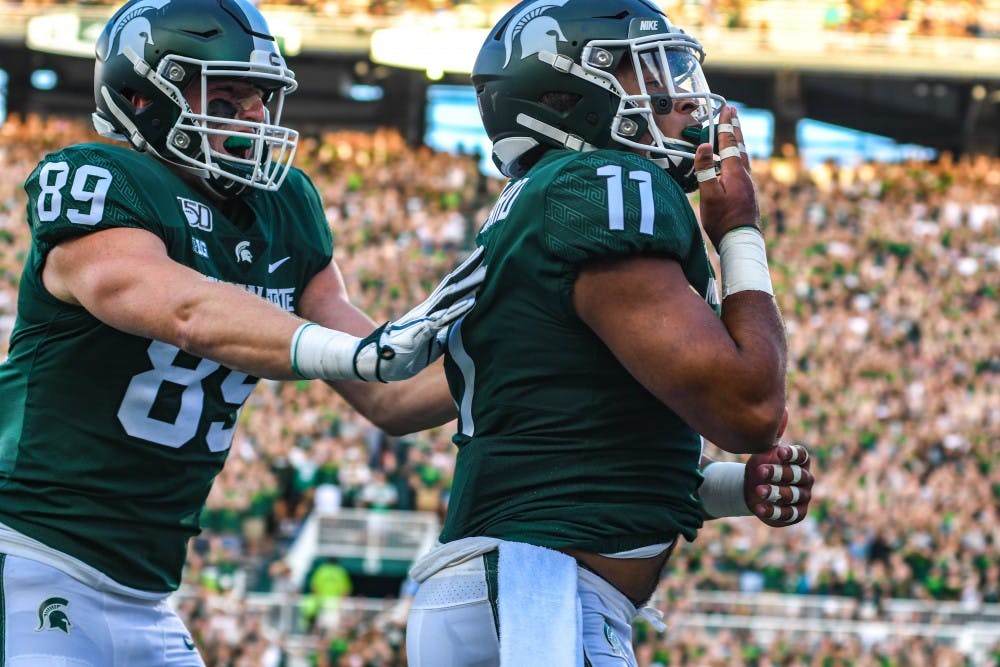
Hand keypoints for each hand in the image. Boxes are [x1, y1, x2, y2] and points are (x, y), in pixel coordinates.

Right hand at [353, 246, 485, 381]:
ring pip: (450, 296)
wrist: (377, 362)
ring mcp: (425, 317)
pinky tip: (474, 301)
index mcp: (431, 312)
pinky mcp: (422, 330)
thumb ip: (443, 337)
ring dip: (469, 285)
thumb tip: (458, 334)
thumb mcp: (430, 346)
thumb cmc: (403, 355)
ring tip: (487, 273)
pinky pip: (444, 318)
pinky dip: (459, 309)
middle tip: (486, 251)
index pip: (451, 289)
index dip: (466, 275)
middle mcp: (428, 309)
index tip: (482, 262)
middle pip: (452, 284)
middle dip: (470, 268)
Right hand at [694, 106, 759, 249]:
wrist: (740, 240)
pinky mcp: (747, 193)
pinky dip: (737, 156)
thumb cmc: (723, 220)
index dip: (726, 125)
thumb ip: (706, 169)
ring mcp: (747, 184)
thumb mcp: (710, 195)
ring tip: (734, 132)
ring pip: (742, 156)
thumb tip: (704, 146)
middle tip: (733, 112)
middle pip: (740, 145)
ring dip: (737, 141)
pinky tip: (734, 163)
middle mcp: (744, 175)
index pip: (730, 143)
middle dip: (735, 128)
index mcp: (735, 172)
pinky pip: (742, 167)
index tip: (726, 109)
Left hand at [744, 441, 813, 526]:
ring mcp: (803, 497)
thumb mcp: (764, 452)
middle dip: (779, 473)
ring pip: (793, 495)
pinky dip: (774, 511)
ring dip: (776, 493)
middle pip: (797, 475)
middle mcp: (806, 479)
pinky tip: (759, 508)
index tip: (779, 452)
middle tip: (761, 471)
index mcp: (801, 462)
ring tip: (759, 490)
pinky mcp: (797, 513)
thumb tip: (782, 413)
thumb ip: (772, 438)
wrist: (753, 490)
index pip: (801, 456)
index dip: (792, 454)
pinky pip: (788, 514)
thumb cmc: (762, 467)